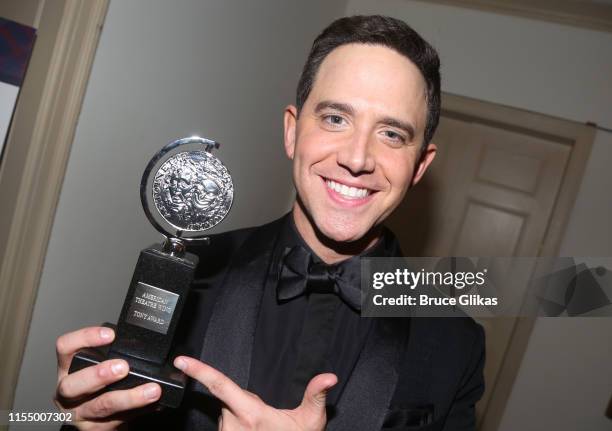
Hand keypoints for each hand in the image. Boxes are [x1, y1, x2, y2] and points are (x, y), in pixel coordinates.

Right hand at [54, 326, 161, 429]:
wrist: (101, 419)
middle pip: (72, 385)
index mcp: (68, 369)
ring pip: (101, 406)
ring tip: (151, 390)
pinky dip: (141, 410)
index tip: (110, 335)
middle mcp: (68, 393)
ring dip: (129, 397)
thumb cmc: (101, 386)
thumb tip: (151, 348)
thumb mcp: (101, 365)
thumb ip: (116, 353)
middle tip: (123, 367)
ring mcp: (80, 414)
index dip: (85, 338)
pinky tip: (155, 403)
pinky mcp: (96, 430)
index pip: (65, 348)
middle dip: (98, 375)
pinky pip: (120, 420)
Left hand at [174, 356, 336, 430]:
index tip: (182, 360)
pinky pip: (227, 427)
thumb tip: (329, 377)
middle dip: (244, 401)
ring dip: (240, 416)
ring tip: (261, 430)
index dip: (200, 370)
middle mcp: (232, 426)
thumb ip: (316, 395)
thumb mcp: (310, 421)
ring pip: (227, 415)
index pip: (220, 385)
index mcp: (250, 414)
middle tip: (267, 418)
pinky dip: (237, 427)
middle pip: (229, 399)